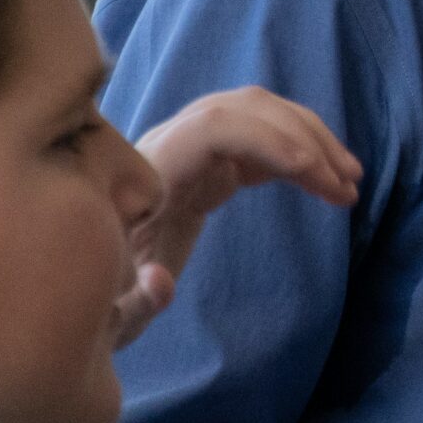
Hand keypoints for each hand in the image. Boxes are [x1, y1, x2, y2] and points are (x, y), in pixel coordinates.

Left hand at [111, 86, 362, 345]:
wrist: (72, 279)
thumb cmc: (90, 296)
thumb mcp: (107, 312)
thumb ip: (132, 303)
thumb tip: (163, 282)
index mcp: (147, 174)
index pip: (214, 128)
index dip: (270, 140)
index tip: (317, 175)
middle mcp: (167, 147)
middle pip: (244, 110)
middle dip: (303, 138)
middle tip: (347, 186)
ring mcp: (187, 149)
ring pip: (256, 116)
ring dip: (308, 139)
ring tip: (350, 183)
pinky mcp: (202, 163)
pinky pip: (257, 138)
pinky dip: (296, 152)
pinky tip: (324, 183)